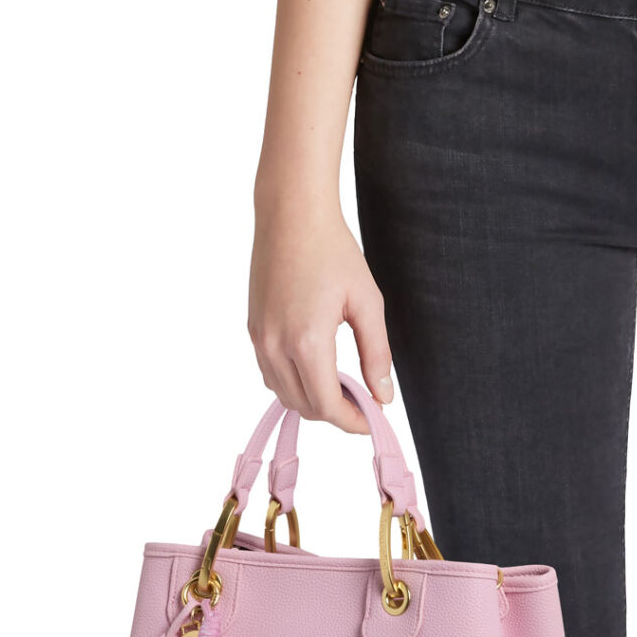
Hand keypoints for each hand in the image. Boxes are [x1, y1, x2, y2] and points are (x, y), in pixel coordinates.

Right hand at [248, 198, 391, 431]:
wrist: (291, 215)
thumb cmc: (333, 251)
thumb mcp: (367, 302)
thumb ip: (376, 354)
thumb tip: (383, 395)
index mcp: (306, 341)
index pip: (327, 406)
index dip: (352, 421)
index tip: (373, 420)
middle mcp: (275, 346)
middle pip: (303, 406)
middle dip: (335, 413)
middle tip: (365, 401)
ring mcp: (259, 338)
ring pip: (283, 394)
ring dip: (312, 400)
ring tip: (343, 385)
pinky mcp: (252, 329)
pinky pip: (270, 373)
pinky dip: (293, 383)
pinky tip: (317, 367)